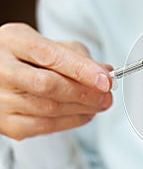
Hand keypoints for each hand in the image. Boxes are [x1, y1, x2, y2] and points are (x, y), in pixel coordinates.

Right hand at [0, 23, 112, 139]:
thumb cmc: (26, 56)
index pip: (50, 56)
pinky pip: (43, 127)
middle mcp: (0, 68)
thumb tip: (106, 71)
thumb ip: (78, 56)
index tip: (106, 80)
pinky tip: (84, 114)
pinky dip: (71, 122)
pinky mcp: (3, 122)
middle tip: (107, 96)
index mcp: (13, 41)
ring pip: (48, 109)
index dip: (82, 70)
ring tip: (99, 104)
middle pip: (48, 85)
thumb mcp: (50, 44)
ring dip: (82, 109)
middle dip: (85, 93)